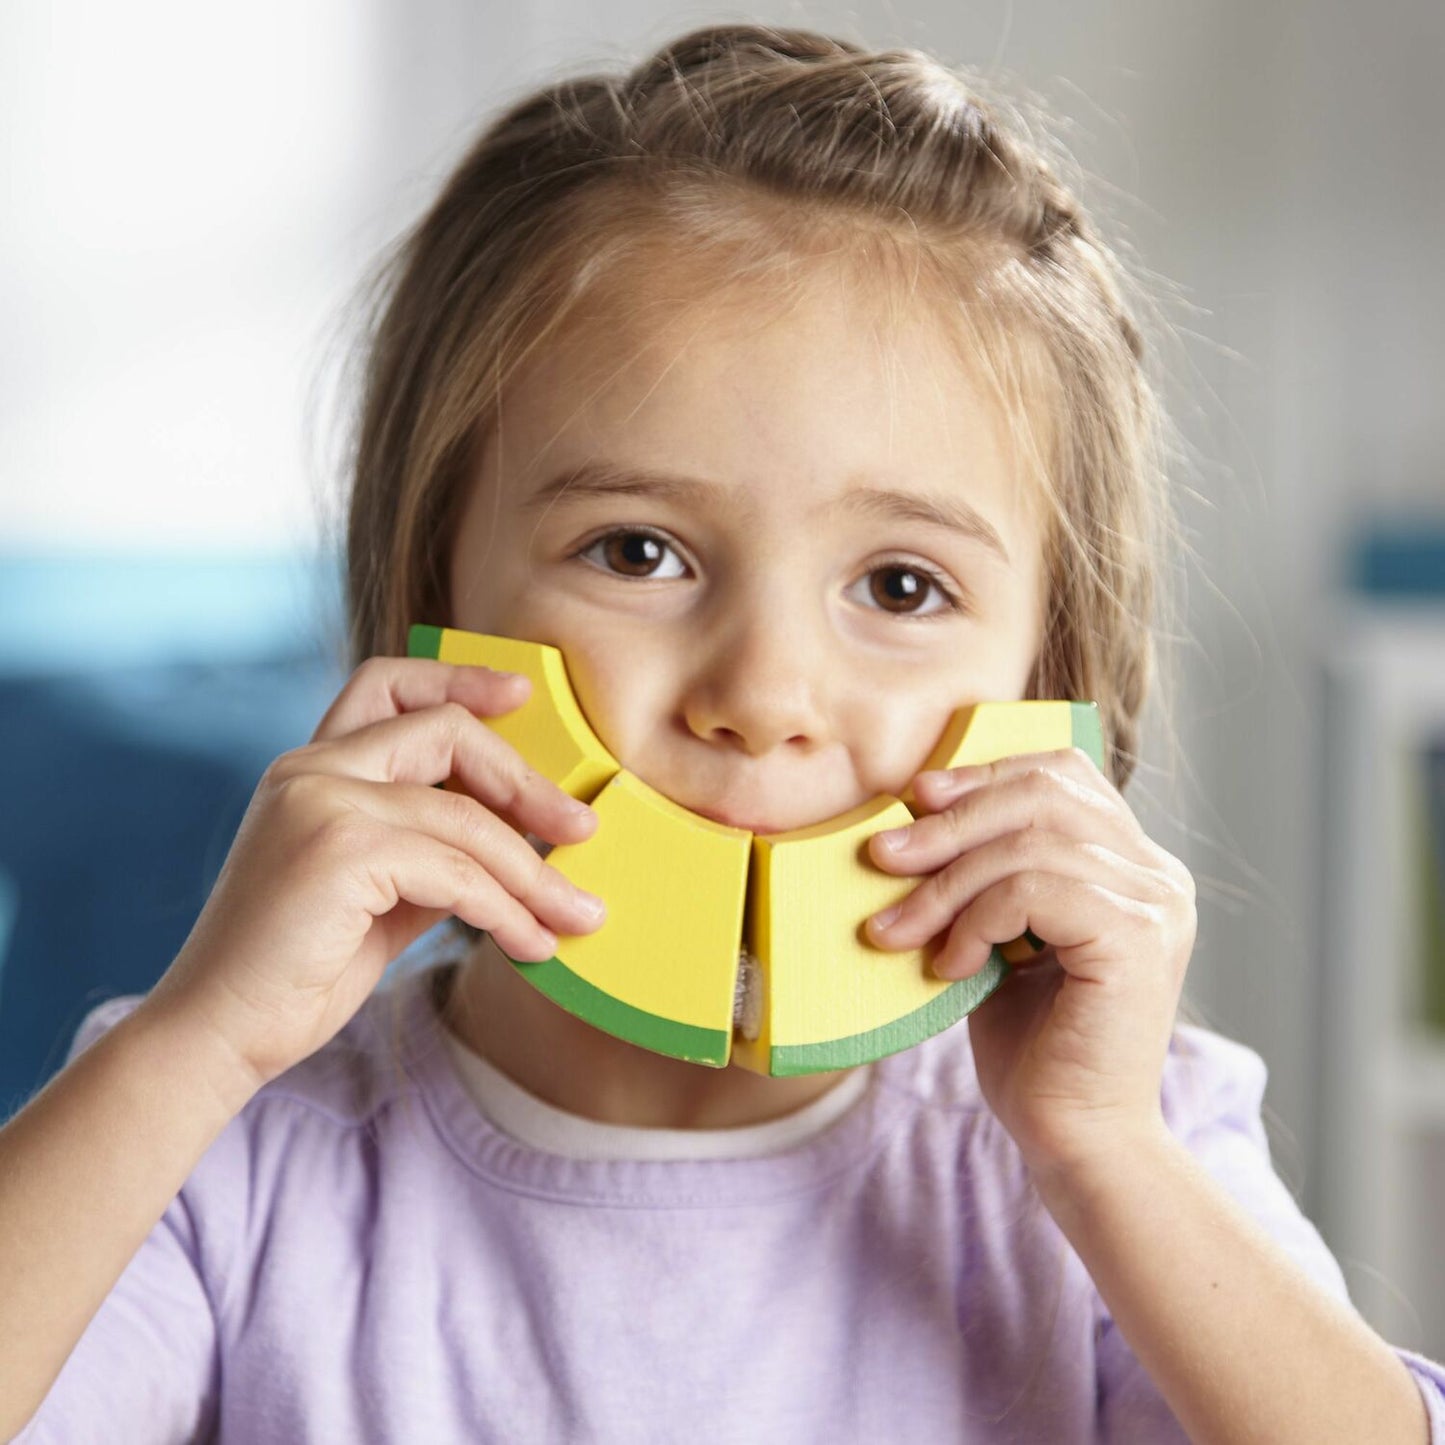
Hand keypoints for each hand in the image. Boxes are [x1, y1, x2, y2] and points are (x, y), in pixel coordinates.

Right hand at [144, 656, 605, 1092]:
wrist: (220, 1032)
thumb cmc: (297, 970)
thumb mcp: (377, 894)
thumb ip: (430, 854)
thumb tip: (519, 847)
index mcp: (311, 768)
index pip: (387, 685)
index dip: (459, 679)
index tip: (521, 693)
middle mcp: (310, 770)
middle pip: (445, 731)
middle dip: (526, 779)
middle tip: (582, 826)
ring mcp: (321, 803)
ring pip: (466, 818)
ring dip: (534, 873)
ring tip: (578, 914)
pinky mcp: (339, 851)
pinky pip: (458, 872)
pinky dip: (508, 911)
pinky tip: (532, 944)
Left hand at [865, 749, 1195, 1179]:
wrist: (1073, 1140)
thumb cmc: (1033, 1049)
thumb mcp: (1000, 942)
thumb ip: (982, 880)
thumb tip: (909, 820)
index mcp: (1131, 865)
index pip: (1061, 776)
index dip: (984, 774)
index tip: (915, 797)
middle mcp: (1156, 874)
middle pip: (1043, 796)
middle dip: (950, 820)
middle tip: (881, 855)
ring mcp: (1155, 902)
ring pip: (1029, 843)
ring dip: (945, 882)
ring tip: (894, 928)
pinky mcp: (1138, 937)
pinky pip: (1034, 890)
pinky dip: (975, 920)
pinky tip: (950, 965)